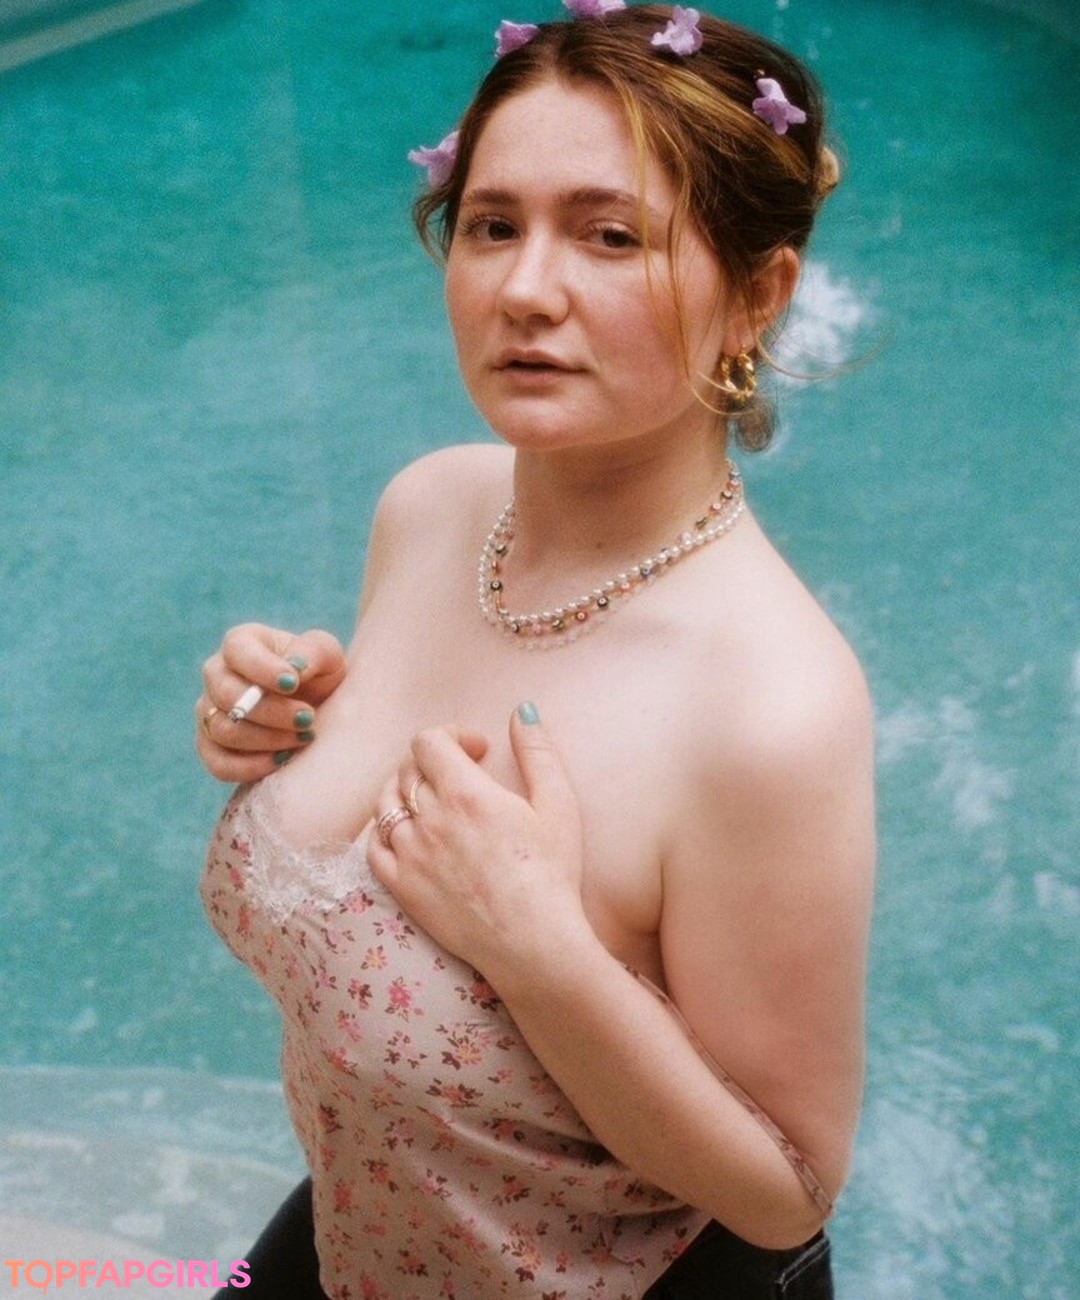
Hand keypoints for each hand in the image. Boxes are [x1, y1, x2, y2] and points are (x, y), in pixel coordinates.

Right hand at [195, 622, 346, 781]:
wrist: (318, 710)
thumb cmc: (319, 675)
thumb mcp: (326, 655)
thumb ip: (312, 653)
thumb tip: (294, 668)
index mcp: (241, 643)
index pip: (237, 649)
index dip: (262, 669)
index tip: (293, 684)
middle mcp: (217, 675)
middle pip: (227, 694)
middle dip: (271, 711)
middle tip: (307, 718)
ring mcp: (210, 712)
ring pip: (224, 730)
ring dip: (267, 739)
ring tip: (304, 737)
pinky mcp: (212, 747)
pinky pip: (217, 763)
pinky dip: (250, 767)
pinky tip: (283, 760)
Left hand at [367, 704, 589, 982]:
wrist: (535, 943)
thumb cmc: (553, 874)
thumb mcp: (558, 805)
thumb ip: (538, 752)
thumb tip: (521, 711)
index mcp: (465, 793)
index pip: (428, 741)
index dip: (450, 734)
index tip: (477, 749)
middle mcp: (429, 819)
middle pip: (407, 769)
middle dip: (433, 762)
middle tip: (461, 776)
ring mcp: (410, 855)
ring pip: (386, 804)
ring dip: (406, 791)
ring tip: (433, 801)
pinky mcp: (402, 888)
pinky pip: (374, 847)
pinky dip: (386, 831)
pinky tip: (409, 834)